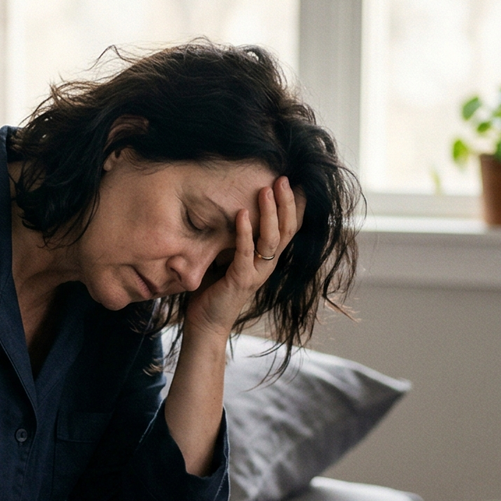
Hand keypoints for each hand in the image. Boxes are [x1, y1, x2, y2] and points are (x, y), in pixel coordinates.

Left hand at [184, 175, 305, 337]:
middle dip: (286, 202)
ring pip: (272, 239)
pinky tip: (242, 214)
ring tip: (266, 189)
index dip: (294, 205)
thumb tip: (230, 206)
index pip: (289, 227)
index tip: (291, 180)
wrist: (206, 323)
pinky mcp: (241, 280)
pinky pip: (245, 252)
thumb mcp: (228, 255)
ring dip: (270, 212)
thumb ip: (234, 236)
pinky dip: (244, 232)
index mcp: (267, 257)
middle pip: (287, 229)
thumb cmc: (215, 288)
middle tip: (283, 177)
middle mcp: (268, 264)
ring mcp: (257, 273)